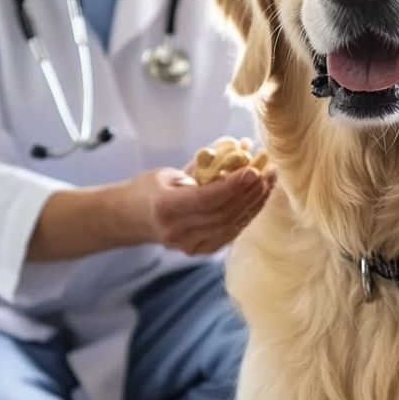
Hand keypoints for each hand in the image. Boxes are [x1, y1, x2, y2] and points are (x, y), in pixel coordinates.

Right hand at [120, 162, 274, 255]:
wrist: (130, 219)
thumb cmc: (149, 190)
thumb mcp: (169, 173)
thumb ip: (204, 167)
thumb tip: (242, 148)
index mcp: (165, 208)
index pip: (206, 199)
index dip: (233, 186)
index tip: (253, 170)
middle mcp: (177, 232)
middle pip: (223, 214)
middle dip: (249, 193)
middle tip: (268, 172)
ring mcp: (188, 245)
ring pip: (230, 225)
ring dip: (253, 204)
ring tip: (268, 183)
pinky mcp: (199, 251)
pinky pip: (229, 233)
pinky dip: (246, 216)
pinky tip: (257, 200)